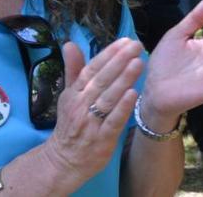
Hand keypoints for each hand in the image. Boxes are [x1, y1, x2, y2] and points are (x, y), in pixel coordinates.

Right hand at [41, 38, 144, 180]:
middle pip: (101, 80)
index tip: (124, 41)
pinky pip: (113, 121)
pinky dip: (122, 107)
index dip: (108, 54)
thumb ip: (73, 70)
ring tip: (138, 63)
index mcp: (74, 93)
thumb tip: (69, 43)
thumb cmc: (71, 124)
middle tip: (136, 46)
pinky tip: (134, 93)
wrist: (64, 160)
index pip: (91, 70)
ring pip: (108, 98)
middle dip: (119, 61)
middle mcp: (80, 105)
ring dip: (123, 80)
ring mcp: (91, 123)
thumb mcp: (68, 96)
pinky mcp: (101, 139)